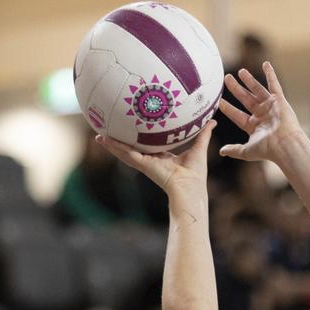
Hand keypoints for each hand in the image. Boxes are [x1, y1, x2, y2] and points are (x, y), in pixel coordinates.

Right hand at [97, 118, 215, 193]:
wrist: (190, 188)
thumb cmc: (196, 174)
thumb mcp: (199, 147)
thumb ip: (204, 133)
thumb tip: (212, 120)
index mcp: (163, 158)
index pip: (149, 146)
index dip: (141, 137)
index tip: (134, 129)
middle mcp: (151, 160)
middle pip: (133, 147)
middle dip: (121, 140)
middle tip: (109, 130)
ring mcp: (145, 163)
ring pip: (124, 151)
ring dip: (111, 144)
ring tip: (98, 136)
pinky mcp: (143, 164)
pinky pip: (125, 153)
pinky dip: (114, 147)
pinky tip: (102, 140)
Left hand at [219, 61, 302, 163]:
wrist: (284, 144)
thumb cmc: (268, 149)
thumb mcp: (246, 151)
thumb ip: (234, 149)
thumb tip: (221, 152)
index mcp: (254, 126)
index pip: (238, 115)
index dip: (228, 108)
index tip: (219, 101)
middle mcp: (261, 115)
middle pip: (245, 99)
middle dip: (236, 89)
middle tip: (227, 78)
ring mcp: (270, 107)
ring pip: (257, 90)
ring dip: (249, 80)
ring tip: (240, 71)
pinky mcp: (279, 100)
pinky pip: (274, 84)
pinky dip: (271, 74)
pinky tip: (265, 64)